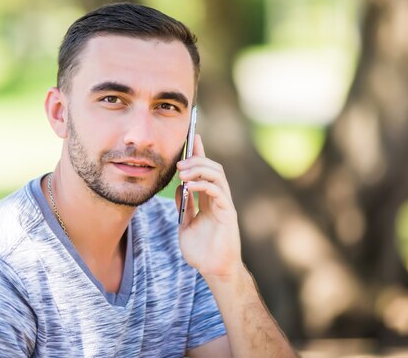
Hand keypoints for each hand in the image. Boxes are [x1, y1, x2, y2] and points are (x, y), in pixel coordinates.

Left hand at [176, 134, 241, 279]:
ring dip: (199, 168)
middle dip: (196, 159)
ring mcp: (225, 204)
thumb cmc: (201, 251)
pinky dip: (203, 184)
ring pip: (217, 175)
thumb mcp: (185, 224)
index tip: (193, 137)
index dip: (200, 153)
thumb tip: (179, 187)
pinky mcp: (228, 213)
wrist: (213, 270)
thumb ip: (183, 205)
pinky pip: (218, 191)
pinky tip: (190, 185)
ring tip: (182, 171)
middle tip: (179, 162)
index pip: (205, 171)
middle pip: (213, 168)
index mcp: (209, 200)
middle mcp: (219, 199)